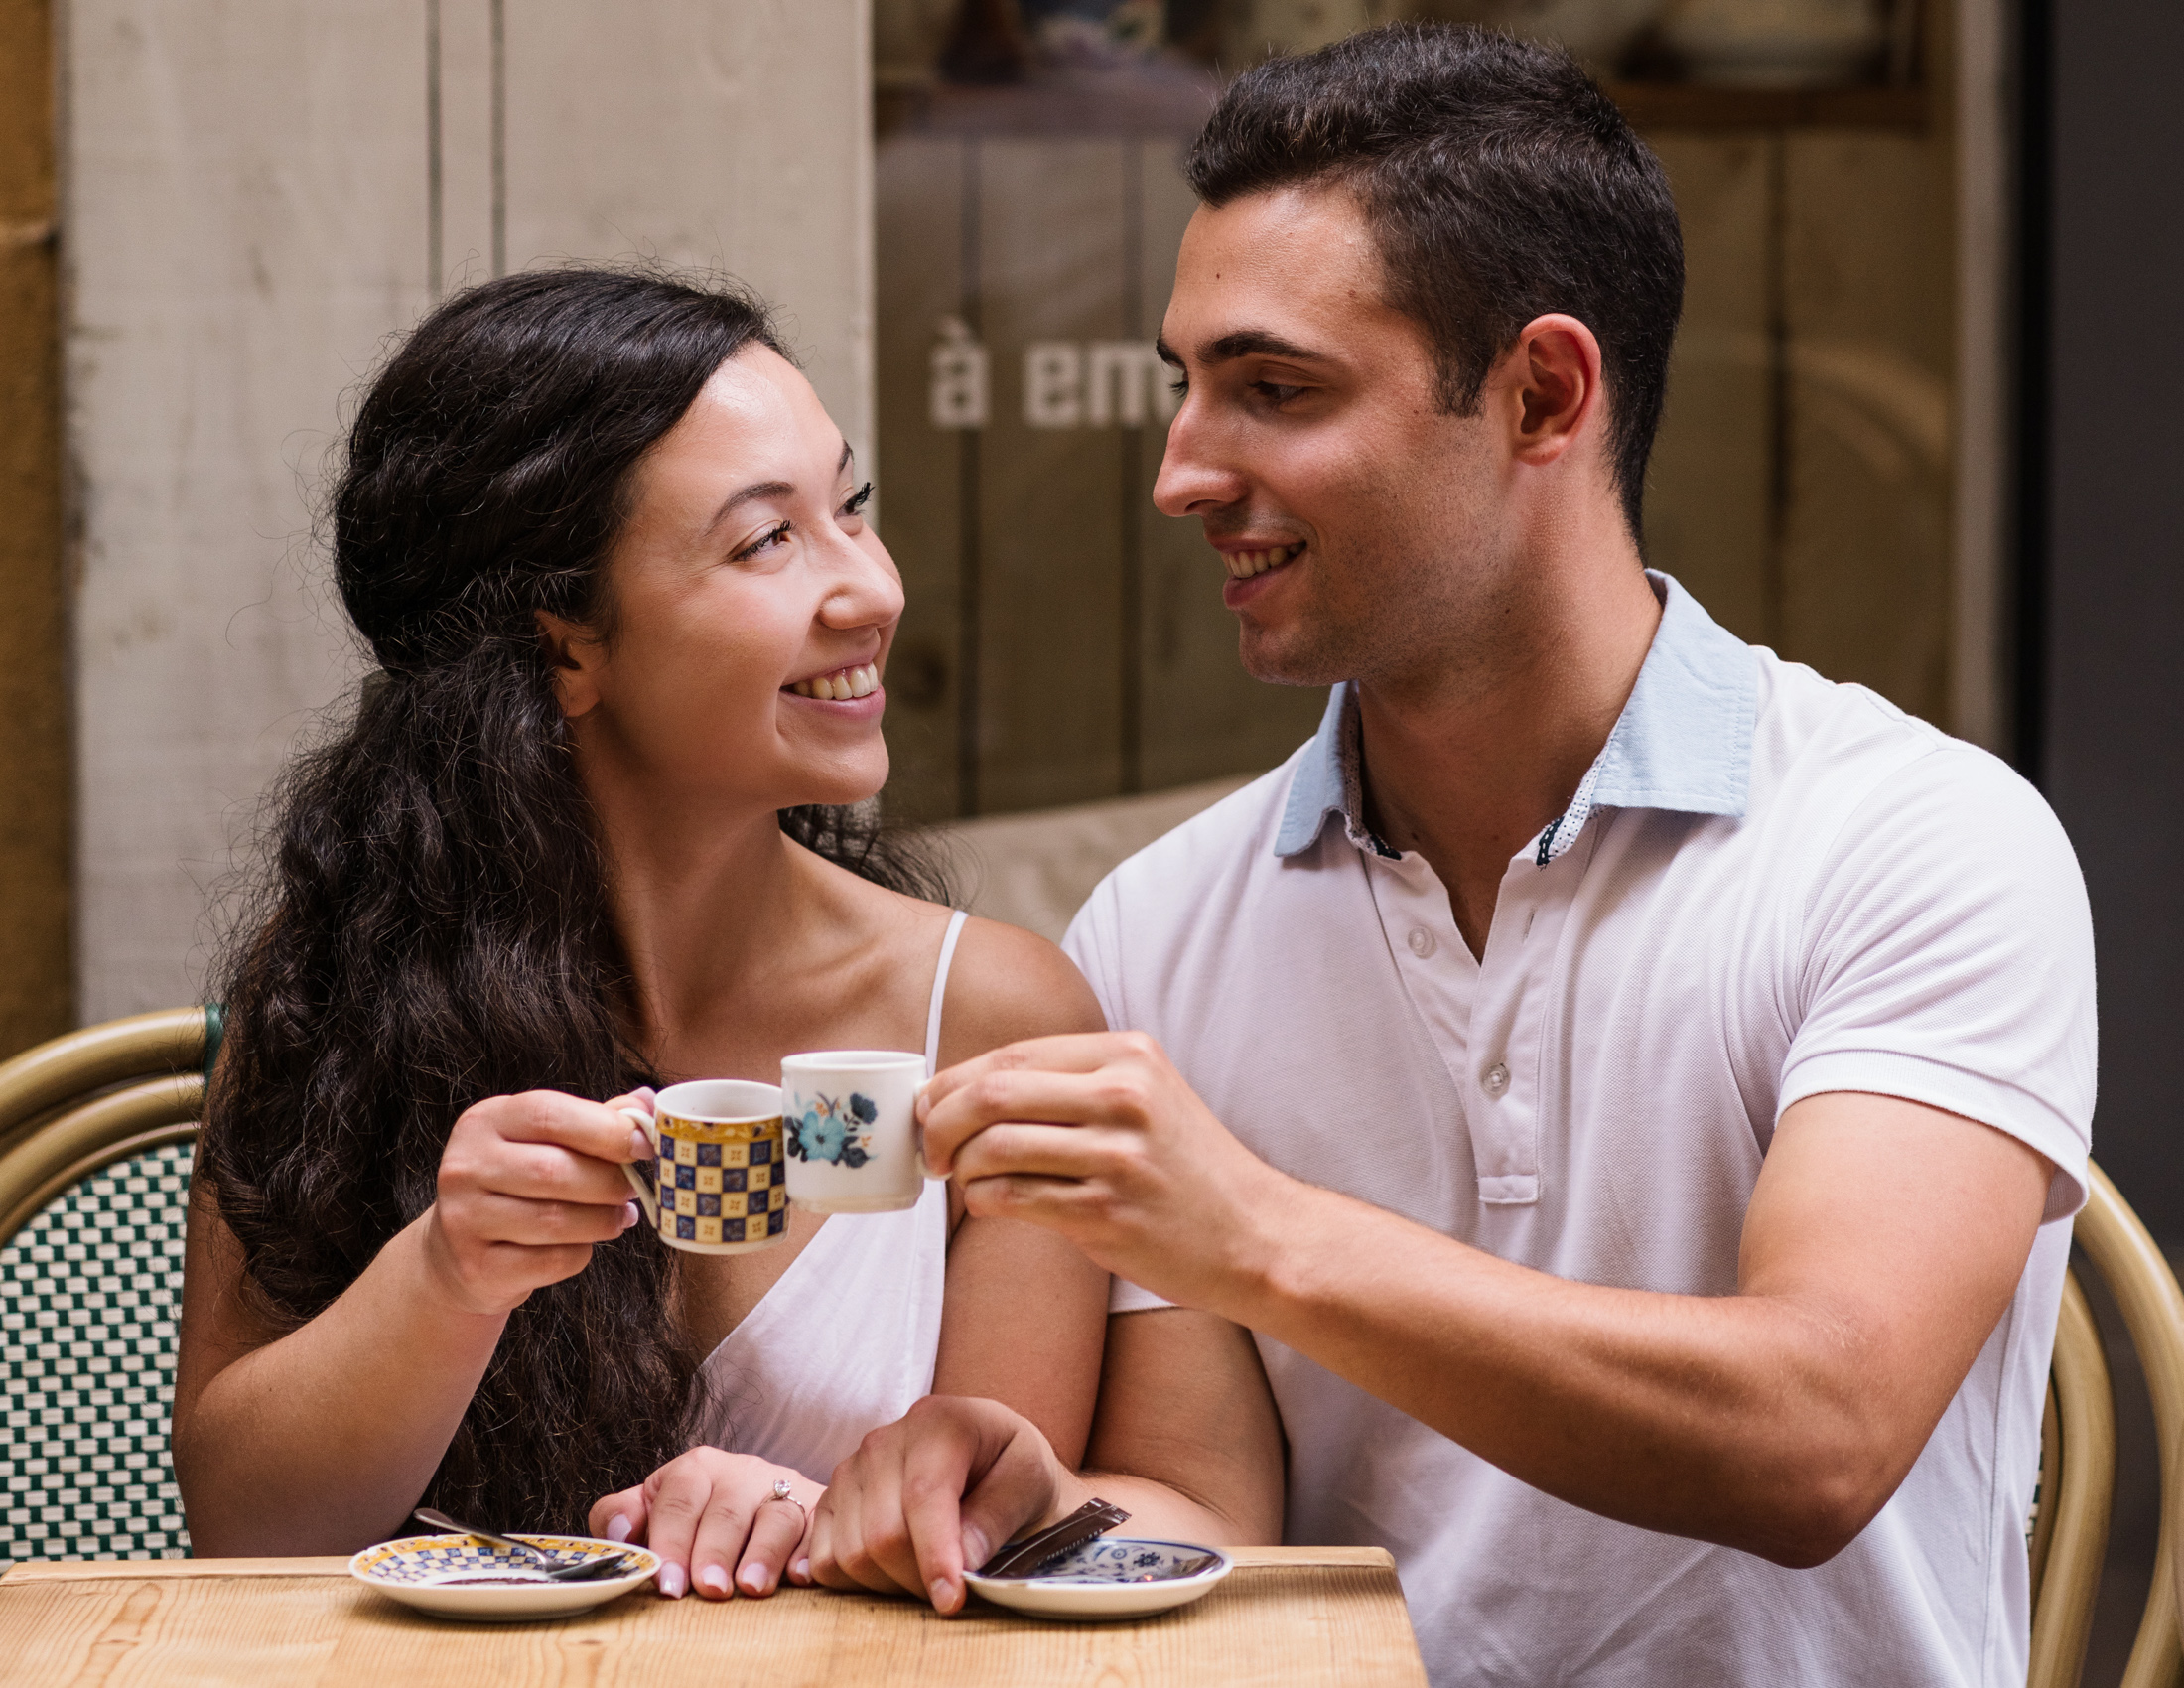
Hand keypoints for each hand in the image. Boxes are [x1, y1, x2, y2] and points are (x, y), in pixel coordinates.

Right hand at [420, 1086, 655, 1316]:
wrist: (458, 1253)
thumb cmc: (517, 1184)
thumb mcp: (544, 1141)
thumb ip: (595, 1120)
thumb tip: (649, 1103)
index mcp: (485, 1121)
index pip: (548, 1114)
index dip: (606, 1129)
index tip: (644, 1145)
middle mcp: (465, 1165)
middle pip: (554, 1171)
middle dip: (610, 1182)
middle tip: (635, 1188)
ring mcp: (463, 1218)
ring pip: (555, 1220)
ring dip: (603, 1220)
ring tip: (620, 1217)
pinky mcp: (475, 1266)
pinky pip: (550, 1261)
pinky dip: (581, 1253)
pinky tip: (584, 1244)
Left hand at [589, 1448, 818, 1600]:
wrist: (761, 1499)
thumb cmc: (698, 1515)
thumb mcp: (655, 1506)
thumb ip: (622, 1514)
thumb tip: (620, 1532)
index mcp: (697, 1469)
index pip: (680, 1499)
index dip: (672, 1541)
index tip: (667, 1583)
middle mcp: (742, 1474)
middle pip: (727, 1509)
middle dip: (715, 1551)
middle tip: (708, 1590)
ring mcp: (784, 1491)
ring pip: (777, 1515)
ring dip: (764, 1552)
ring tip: (751, 1587)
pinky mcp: (818, 1511)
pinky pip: (818, 1527)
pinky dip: (809, 1551)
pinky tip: (799, 1576)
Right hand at [806, 1395, 1081, 1613]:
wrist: (985, 1457)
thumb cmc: (1011, 1467)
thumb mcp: (1028, 1480)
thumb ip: (996, 1517)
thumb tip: (962, 1562)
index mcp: (938, 1422)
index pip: (923, 1495)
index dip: (935, 1554)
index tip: (951, 1600)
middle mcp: (883, 1440)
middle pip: (882, 1533)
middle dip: (919, 1578)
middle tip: (952, 1587)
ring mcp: (850, 1469)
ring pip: (850, 1552)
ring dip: (891, 1583)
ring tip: (927, 1572)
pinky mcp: (830, 1500)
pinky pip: (824, 1559)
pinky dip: (856, 1581)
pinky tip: (890, 1573)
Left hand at [917, 1033, 1290, 1311]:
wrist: (1255, 1233)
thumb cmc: (1188, 1169)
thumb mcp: (1147, 1096)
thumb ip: (1074, 1083)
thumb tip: (973, 1091)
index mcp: (1128, 1054)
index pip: (1014, 1054)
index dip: (955, 1080)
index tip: (930, 1104)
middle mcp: (1123, 1096)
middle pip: (993, 1094)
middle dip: (942, 1121)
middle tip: (931, 1147)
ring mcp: (1116, 1156)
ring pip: (995, 1147)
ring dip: (960, 1167)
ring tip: (961, 1179)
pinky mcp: (1107, 1213)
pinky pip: (1013, 1199)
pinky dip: (983, 1202)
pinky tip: (989, 1205)